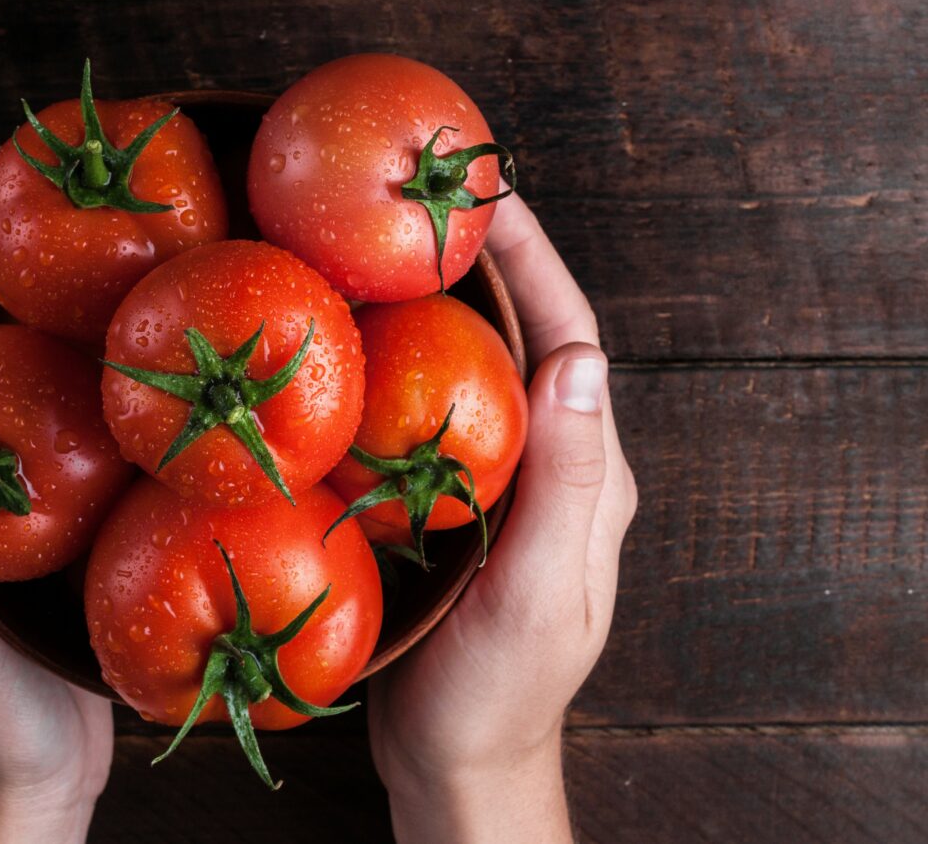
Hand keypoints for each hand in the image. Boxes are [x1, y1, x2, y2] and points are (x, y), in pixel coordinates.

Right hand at [368, 195, 637, 842]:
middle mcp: (553, 467)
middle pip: (527, 340)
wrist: (457, 756)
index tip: (491, 195)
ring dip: (447, 305)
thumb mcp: (536, 591)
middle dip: (490, 264)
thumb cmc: (497, 690)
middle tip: (429, 200)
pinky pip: (437, 414)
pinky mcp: (455, 504)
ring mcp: (504, 485)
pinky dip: (408, 365)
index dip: (535, 263)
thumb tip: (581, 361)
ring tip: (390, 247)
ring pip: (480, 371)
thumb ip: (564, 483)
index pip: (570, 342)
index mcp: (587, 477)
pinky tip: (363, 345)